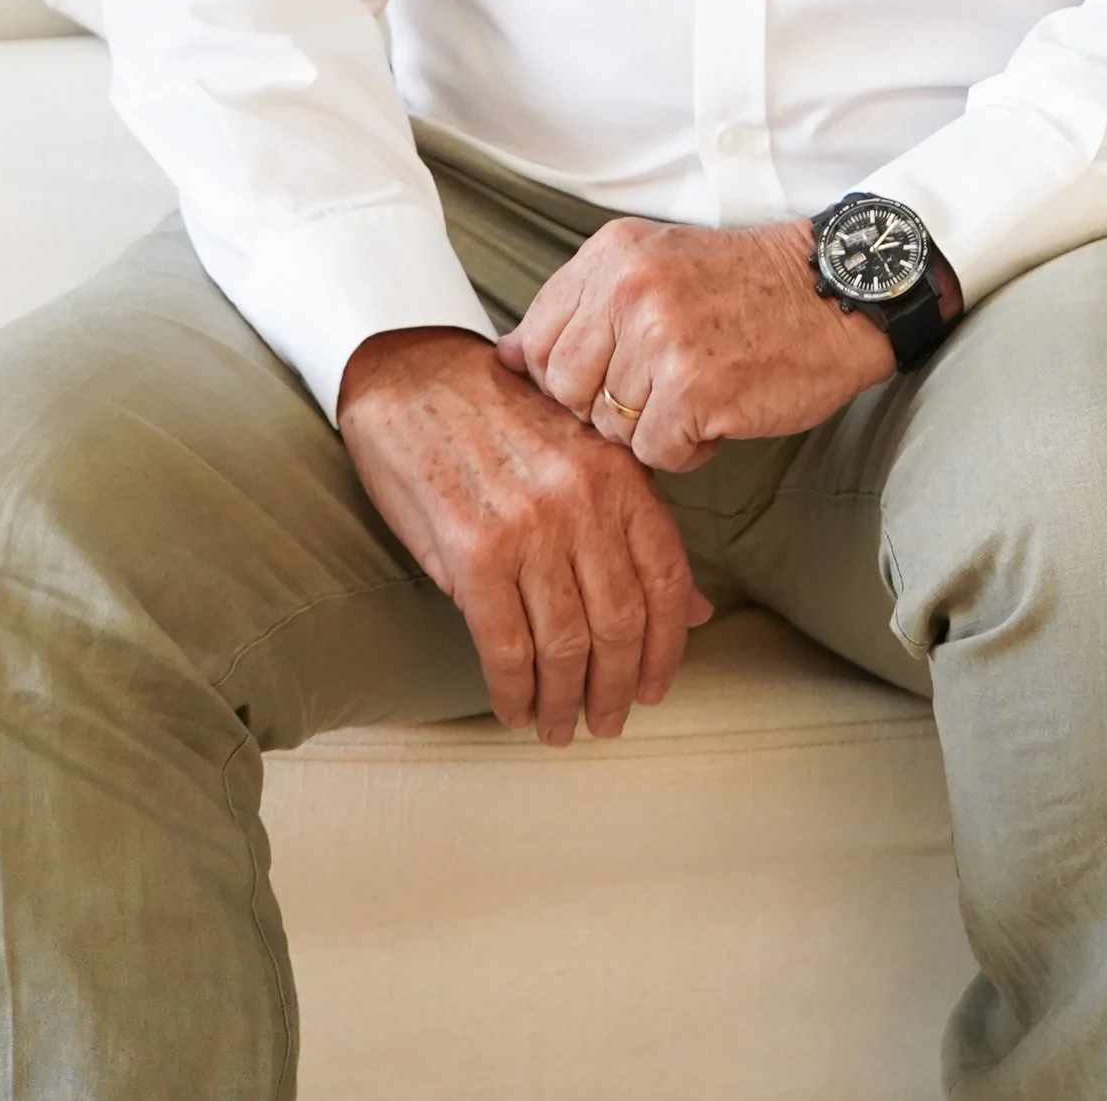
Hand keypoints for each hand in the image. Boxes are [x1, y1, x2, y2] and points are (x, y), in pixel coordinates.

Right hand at [337, 328, 711, 745]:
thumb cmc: (498, 419)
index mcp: (619, 473)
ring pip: (566, 645)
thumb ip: (635, 529)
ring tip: (559, 726)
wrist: (411, 379)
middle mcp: (583, 500)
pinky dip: (514, 691)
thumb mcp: (582, 457)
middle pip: (619, 623)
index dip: (666, 648)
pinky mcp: (472, 551)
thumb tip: (695, 611)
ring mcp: (529, 527)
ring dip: (565, 701)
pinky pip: (506, 647)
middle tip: (607, 722)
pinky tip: (515, 708)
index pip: (666, 579)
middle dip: (616, 688)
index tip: (655, 687)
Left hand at [496, 217, 919, 470]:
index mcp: (611, 255)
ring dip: (652, 427)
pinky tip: (720, 412)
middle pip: (563, 389)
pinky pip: (656, 454)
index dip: (567, 374)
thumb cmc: (747, 288)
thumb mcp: (654, 265)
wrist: (837, 294)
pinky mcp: (693, 389)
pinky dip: (688, 449)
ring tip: (699, 389)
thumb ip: (581, 307)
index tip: (607, 374)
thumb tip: (501, 358)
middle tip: (660, 386)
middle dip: (604, 405)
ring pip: (609, 428)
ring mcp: (659, 339)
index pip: (535, 339)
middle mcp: (627, 289)